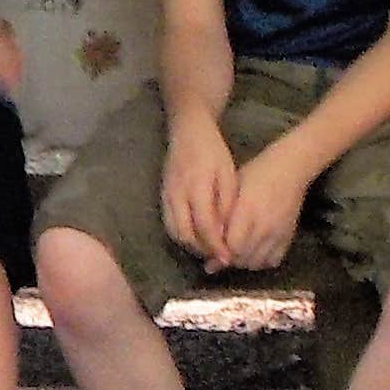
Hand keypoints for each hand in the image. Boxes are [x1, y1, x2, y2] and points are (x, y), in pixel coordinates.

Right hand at [160, 116, 237, 267]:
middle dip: (203, 250)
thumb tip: (227, 232)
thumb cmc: (212, 151)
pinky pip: (169, 224)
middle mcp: (177, 195)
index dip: (216, 245)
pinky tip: (196, 237)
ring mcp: (166, 196)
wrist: (187, 131)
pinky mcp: (162, 197)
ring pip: (174, 232)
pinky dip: (182, 236)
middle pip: (185, 234)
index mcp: (197, 187)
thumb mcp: (228, 175)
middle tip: (219, 256)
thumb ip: (226, 204)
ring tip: (209, 249)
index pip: (205, 226)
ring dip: (191, 246)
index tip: (228, 257)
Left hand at [216, 143, 311, 273]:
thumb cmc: (257, 174)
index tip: (212, 245)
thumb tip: (209, 240)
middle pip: (242, 258)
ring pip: (255, 263)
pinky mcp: (288, 237)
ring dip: (243, 261)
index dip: (219, 251)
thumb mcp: (233, 189)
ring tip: (236, 249)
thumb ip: (221, 215)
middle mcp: (264, 225)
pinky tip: (253, 250)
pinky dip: (260, 261)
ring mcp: (278, 233)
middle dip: (228, 258)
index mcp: (247, 210)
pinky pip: (272, 261)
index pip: (231, 246)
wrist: (291, 169)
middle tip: (221, 249)